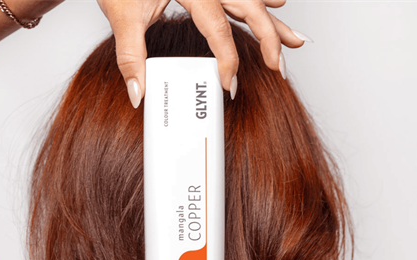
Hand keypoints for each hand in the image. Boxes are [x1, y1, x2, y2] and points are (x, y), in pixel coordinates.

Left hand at [96, 0, 311, 107]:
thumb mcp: (120, 13)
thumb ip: (130, 55)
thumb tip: (138, 93)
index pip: (218, 29)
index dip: (227, 60)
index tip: (228, 85)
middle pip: (250, 9)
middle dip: (269, 40)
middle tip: (279, 67)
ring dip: (274, 22)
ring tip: (295, 42)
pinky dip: (262, 0)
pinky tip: (276, 3)